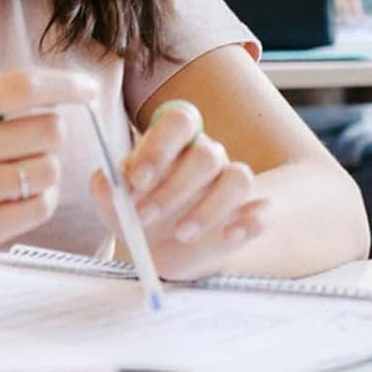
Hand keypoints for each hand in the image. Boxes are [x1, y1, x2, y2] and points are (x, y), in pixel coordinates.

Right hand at [0, 69, 96, 255]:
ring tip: (19, 170)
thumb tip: (77, 89)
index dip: (65, 86)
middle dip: (51, 135)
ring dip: (45, 168)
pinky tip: (17, 195)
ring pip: (50, 169)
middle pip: (50, 130)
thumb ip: (9, 97)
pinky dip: (41, 198)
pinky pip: (41, 206)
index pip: (25, 87)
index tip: (88, 90)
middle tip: (30, 142)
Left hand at [93, 101, 267, 280]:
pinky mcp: (249, 216)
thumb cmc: (138, 213)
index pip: (179, 121)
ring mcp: (230, 186)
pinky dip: (251, 221)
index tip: (135, 178)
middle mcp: (208, 157)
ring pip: (238, 178)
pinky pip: (263, 210)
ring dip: (209, 208)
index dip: (159, 146)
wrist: (159, 251)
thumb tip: (112, 180)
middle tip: (144, 215)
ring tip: (181, 234)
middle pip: (207, 154)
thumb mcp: (114, 202)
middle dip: (174, 188)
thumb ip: (109, 187)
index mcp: (175, 143)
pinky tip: (230, 235)